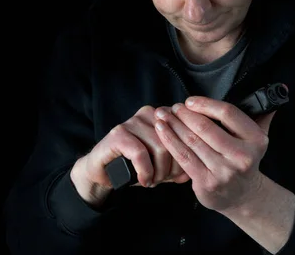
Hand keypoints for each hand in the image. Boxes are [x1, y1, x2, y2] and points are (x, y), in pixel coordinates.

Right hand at [71, 105, 189, 206]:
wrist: (102, 171)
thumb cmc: (134, 165)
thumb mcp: (161, 165)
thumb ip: (178, 165)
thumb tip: (191, 172)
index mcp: (163, 115)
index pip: (185, 133)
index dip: (184, 158)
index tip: (176, 174)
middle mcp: (149, 113)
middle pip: (175, 142)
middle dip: (172, 168)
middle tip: (162, 180)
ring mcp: (133, 121)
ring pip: (160, 148)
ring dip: (158, 173)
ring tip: (152, 181)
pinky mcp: (118, 133)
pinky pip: (140, 153)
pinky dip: (145, 171)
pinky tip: (143, 180)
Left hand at [153, 97, 275, 213]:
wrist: (243, 196)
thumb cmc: (245, 159)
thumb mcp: (258, 138)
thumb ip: (262, 114)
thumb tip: (280, 89)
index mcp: (256, 140)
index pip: (228, 113)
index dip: (205, 104)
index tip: (190, 100)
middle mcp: (242, 156)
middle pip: (206, 127)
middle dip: (184, 114)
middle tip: (173, 106)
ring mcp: (224, 171)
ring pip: (192, 141)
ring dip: (173, 125)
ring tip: (163, 114)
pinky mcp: (207, 183)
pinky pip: (183, 157)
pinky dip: (170, 141)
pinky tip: (162, 130)